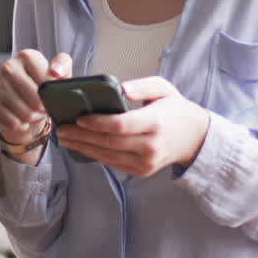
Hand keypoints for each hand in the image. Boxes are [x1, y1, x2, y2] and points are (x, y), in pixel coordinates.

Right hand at [0, 50, 70, 158]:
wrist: (24, 102)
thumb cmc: (43, 86)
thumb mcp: (59, 73)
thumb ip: (62, 66)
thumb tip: (55, 73)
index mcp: (26, 56)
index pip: (45, 77)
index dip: (51, 91)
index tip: (51, 92)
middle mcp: (9, 67)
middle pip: (35, 97)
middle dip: (44, 107)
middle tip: (44, 107)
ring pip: (25, 113)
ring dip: (34, 118)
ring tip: (34, 113)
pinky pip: (13, 122)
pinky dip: (21, 125)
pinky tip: (22, 118)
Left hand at [55, 76, 210, 176]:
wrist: (195, 138)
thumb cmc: (175, 109)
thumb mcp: (164, 88)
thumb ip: (142, 86)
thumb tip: (120, 88)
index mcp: (154, 123)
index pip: (119, 126)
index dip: (96, 123)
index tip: (78, 118)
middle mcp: (150, 146)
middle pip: (108, 142)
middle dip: (82, 136)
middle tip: (62, 129)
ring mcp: (146, 162)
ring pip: (108, 156)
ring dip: (83, 148)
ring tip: (66, 139)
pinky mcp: (142, 171)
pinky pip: (113, 163)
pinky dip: (96, 155)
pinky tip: (82, 146)